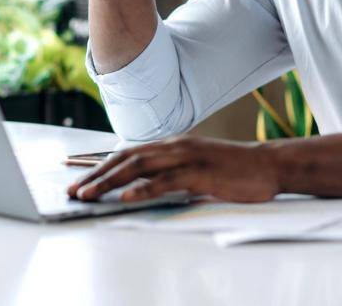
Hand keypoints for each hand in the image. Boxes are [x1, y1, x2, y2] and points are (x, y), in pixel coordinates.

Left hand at [66, 135, 279, 202]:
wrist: (268, 165)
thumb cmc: (233, 169)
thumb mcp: (196, 166)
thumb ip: (171, 171)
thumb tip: (142, 185)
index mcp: (172, 144)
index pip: (128, 153)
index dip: (100, 165)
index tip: (78, 177)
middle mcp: (174, 146)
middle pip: (126, 159)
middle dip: (95, 175)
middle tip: (73, 190)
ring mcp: (187, 158)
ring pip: (138, 168)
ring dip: (109, 182)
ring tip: (88, 195)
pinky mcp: (199, 174)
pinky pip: (165, 182)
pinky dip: (142, 190)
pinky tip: (125, 198)